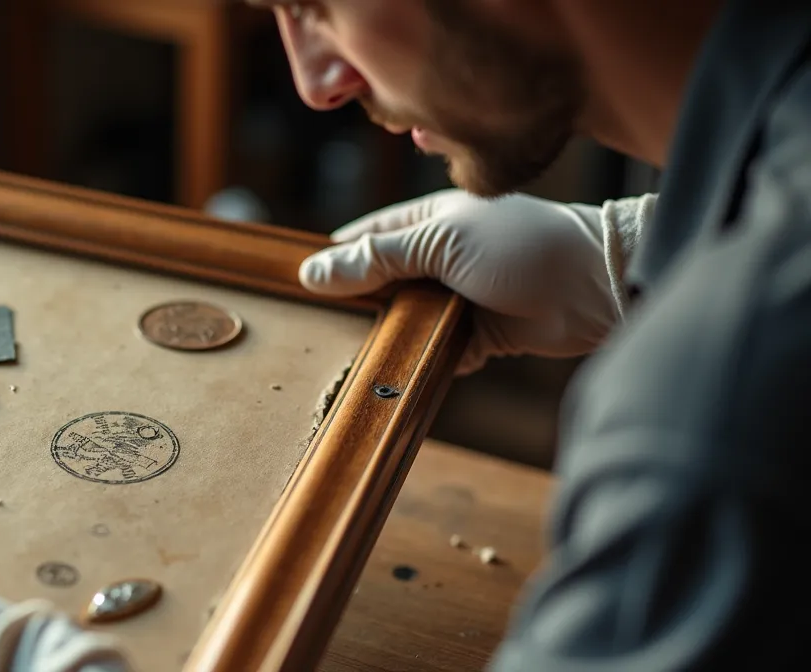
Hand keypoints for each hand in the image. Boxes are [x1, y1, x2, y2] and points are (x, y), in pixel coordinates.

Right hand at [299, 189, 643, 373]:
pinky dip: (420, 359)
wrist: (594, 288)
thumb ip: (377, 259)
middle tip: (321, 325)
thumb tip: (313, 271)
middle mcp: (441, 258)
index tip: (301, 282)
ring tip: (354, 353)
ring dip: (389, 334)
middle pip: (383, 282)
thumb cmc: (521, 247)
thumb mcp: (439, 243)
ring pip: (407, 319)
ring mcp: (459, 297)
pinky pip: (434, 350)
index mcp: (430, 221)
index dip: (336, 257)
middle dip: (358, 302)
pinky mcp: (476, 336)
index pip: (368, 236)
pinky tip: (397, 370)